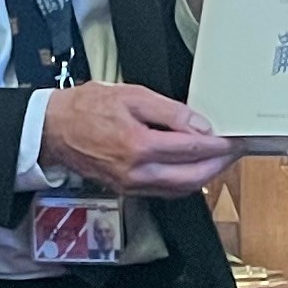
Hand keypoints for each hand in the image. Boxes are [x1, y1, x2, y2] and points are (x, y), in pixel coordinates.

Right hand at [42, 79, 233, 195]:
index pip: (191, 150)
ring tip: (218, 159)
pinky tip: (192, 169)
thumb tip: (199, 125)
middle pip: (192, 177)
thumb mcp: (131, 96)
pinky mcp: (127, 189)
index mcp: (139, 146)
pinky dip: (184, 181)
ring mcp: (132, 185)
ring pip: (181, 189)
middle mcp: (137, 172)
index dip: (217, 145)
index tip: (232, 139)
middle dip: (219, 165)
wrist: (53, 129)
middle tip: (233, 152)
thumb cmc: (85, 108)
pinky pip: (165, 191)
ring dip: (204, 176)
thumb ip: (169, 112)